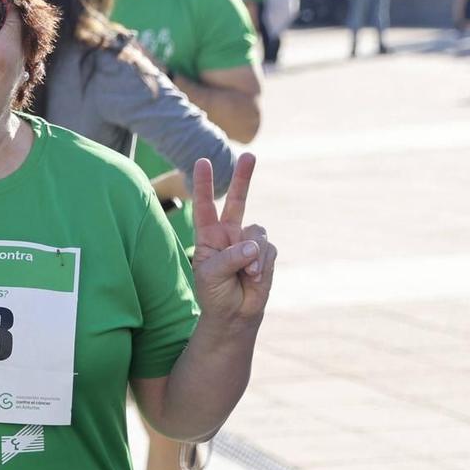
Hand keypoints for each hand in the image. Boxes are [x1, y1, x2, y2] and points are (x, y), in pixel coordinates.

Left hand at [190, 153, 275, 325]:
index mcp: (208, 235)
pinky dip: (263, 264)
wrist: (234, 313)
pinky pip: (268, 249)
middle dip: (243, 178)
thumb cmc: (214, 294)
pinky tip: (255, 278)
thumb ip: (230, 257)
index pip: (204, 205)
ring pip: (258, 232)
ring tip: (247, 274)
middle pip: (238, 201)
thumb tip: (253, 246)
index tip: (201, 162)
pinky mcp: (265, 253)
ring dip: (253, 254)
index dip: (203, 184)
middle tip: (249, 155)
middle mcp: (229, 234)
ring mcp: (248, 242)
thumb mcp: (212, 275)